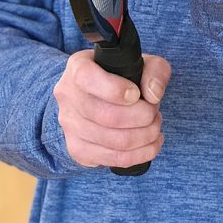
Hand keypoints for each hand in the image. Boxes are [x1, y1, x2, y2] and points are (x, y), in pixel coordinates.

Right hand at [53, 50, 170, 168]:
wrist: (104, 96)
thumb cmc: (126, 76)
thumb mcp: (144, 62)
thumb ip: (154, 71)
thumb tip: (153, 94)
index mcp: (78, 66)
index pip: (86, 78)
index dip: (114, 89)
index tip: (136, 94)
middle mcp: (68, 95)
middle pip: (104, 115)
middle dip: (141, 117)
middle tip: (155, 112)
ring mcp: (69, 125)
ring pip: (111, 141)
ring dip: (144, 136)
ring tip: (155, 126)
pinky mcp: (77, 149)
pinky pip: (110, 159)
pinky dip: (138, 155)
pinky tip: (150, 144)